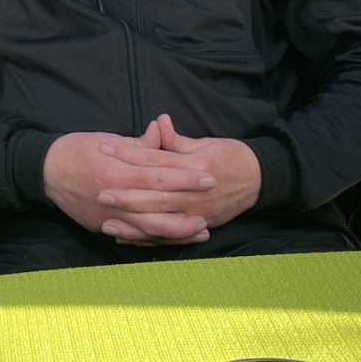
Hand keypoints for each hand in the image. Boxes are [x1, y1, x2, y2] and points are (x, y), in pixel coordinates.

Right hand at [41, 128, 213, 245]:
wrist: (45, 171)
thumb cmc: (78, 150)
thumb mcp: (107, 139)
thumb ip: (138, 144)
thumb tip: (161, 132)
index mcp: (117, 169)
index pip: (158, 171)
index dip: (185, 173)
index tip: (208, 172)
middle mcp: (115, 194)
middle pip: (158, 202)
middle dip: (188, 200)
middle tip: (212, 197)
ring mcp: (109, 214)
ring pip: (150, 227)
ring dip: (178, 229)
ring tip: (201, 227)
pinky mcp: (104, 226)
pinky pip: (135, 237)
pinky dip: (157, 240)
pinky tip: (175, 239)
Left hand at [97, 114, 261, 242]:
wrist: (259, 179)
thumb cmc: (230, 157)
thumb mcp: (205, 143)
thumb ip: (177, 140)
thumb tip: (159, 122)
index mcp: (192, 167)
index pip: (154, 160)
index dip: (128, 154)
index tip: (104, 148)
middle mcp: (192, 194)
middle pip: (154, 196)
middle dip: (126, 197)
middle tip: (100, 193)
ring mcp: (195, 213)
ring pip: (159, 222)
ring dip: (132, 225)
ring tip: (106, 224)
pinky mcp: (197, 226)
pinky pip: (168, 237)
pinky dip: (147, 239)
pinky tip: (126, 238)